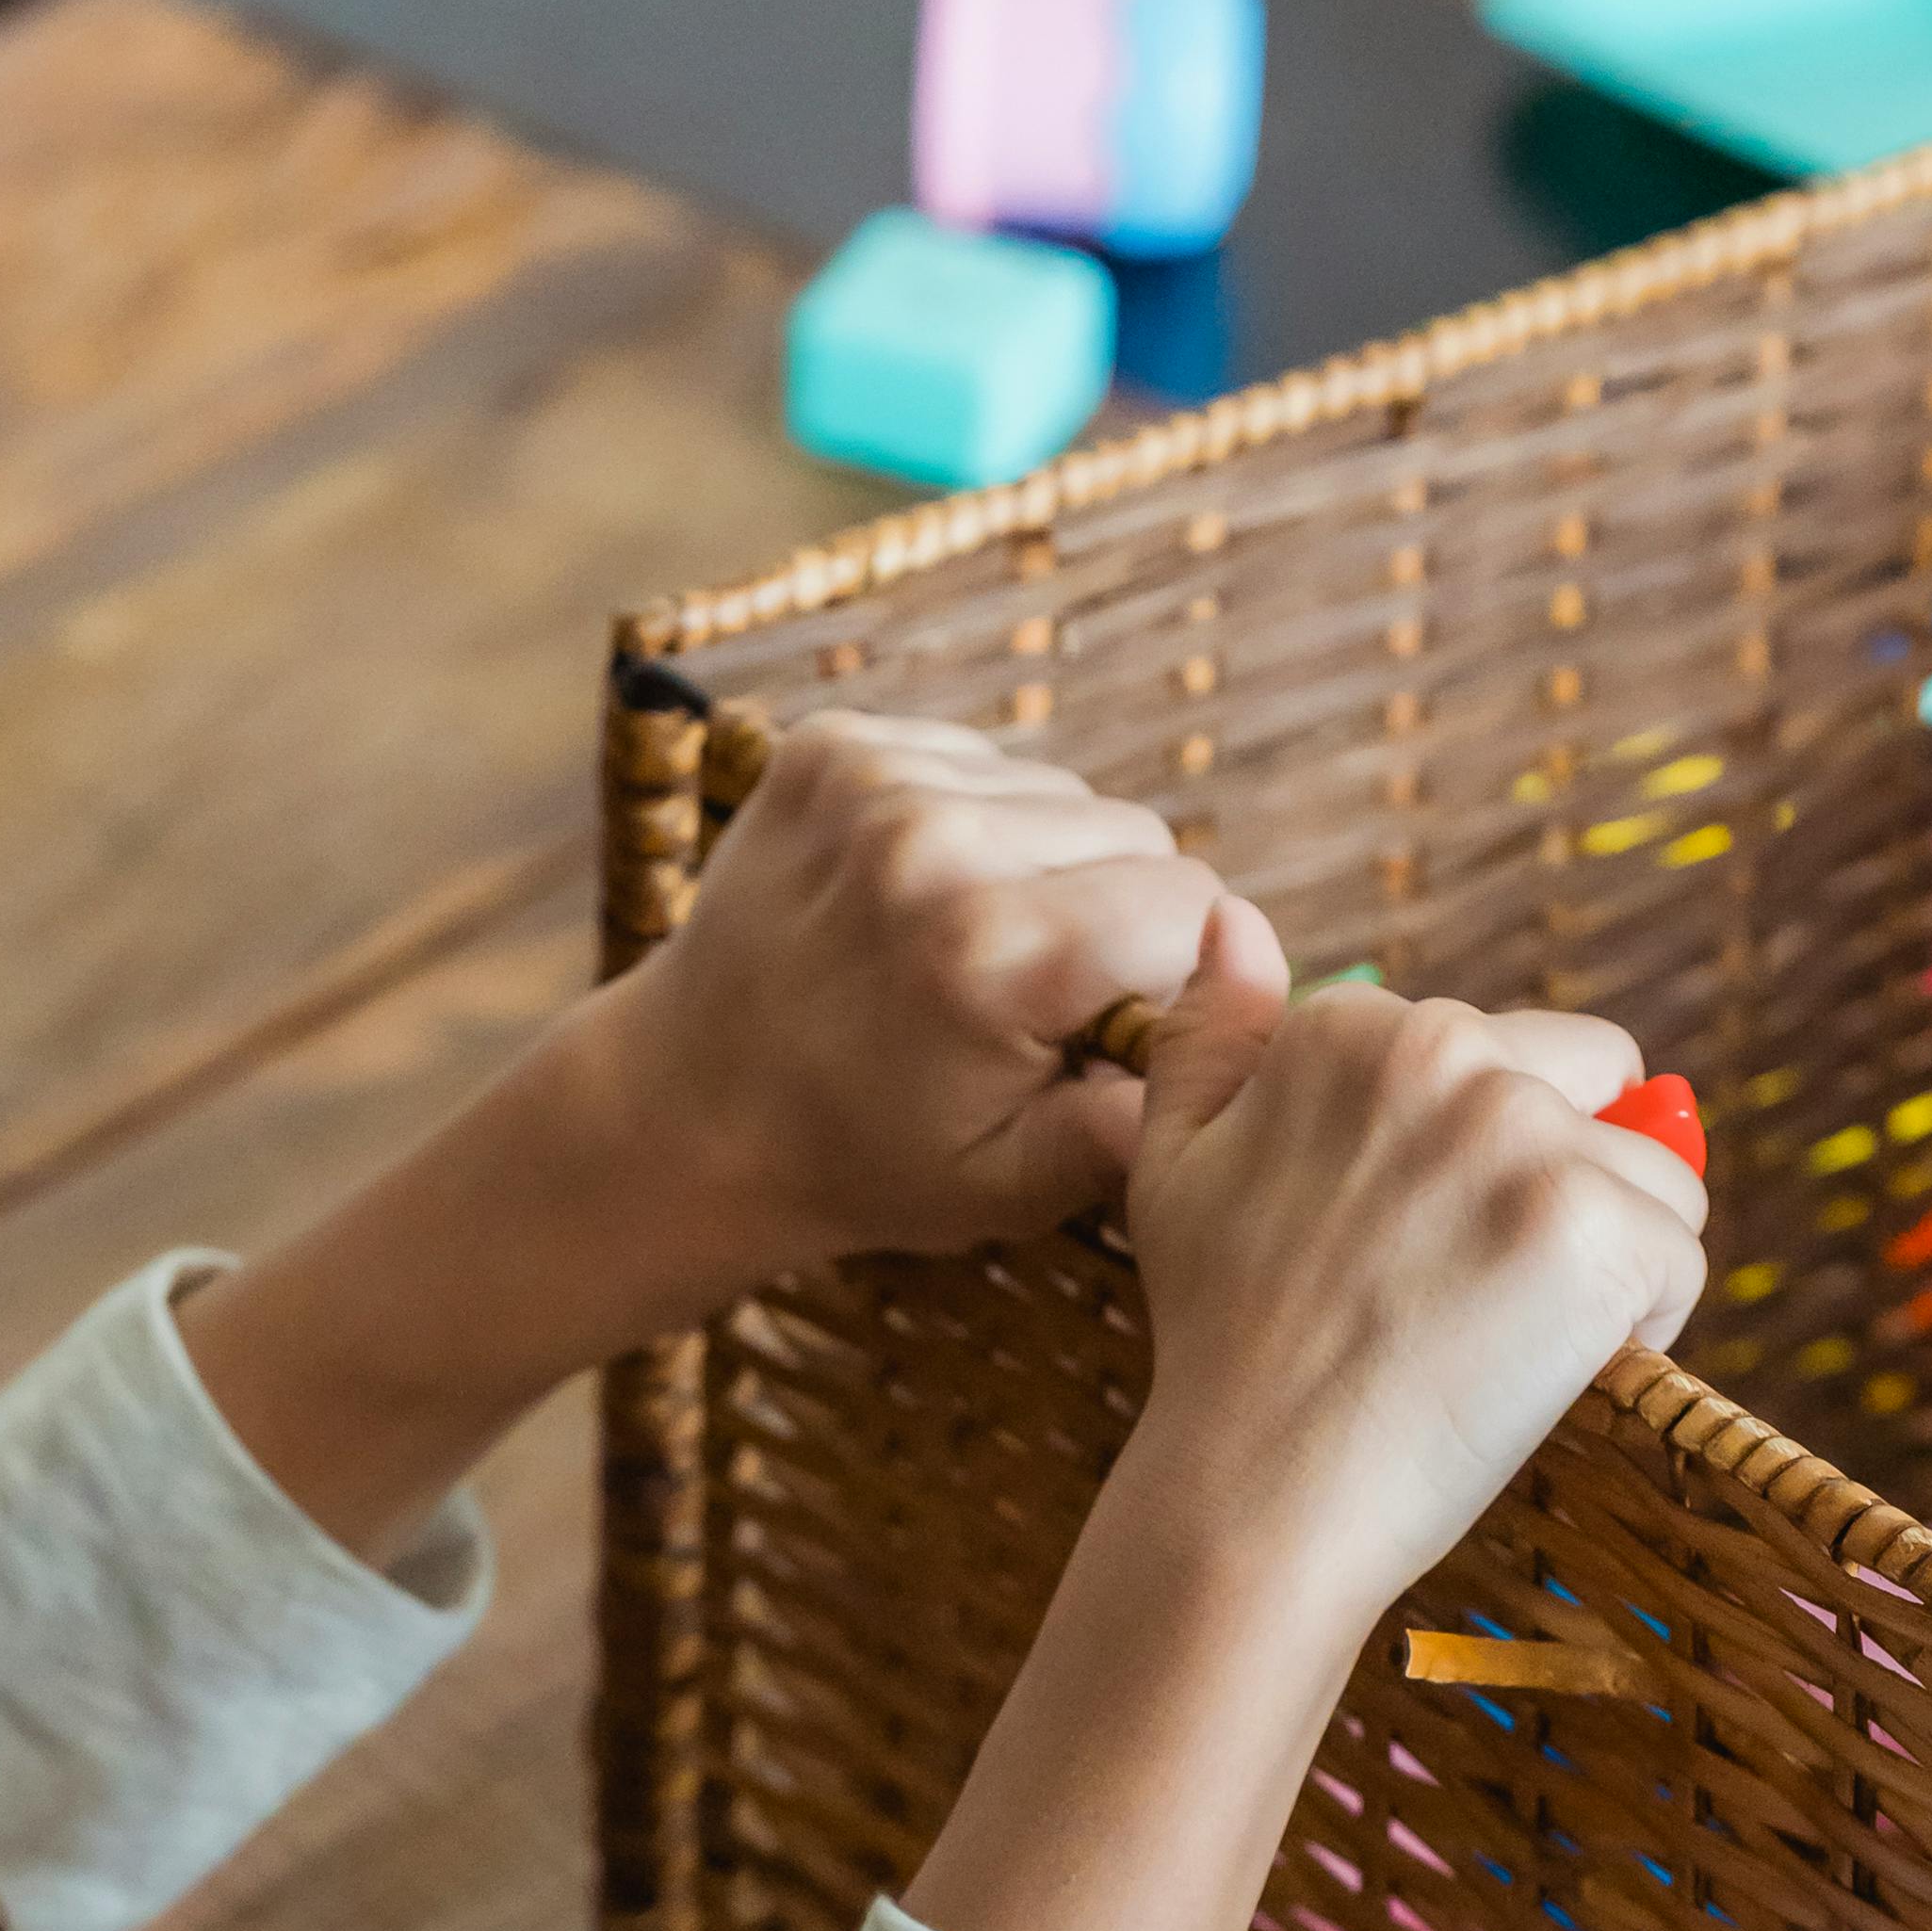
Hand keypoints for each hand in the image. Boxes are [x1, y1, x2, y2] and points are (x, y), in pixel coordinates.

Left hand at [585, 712, 1241, 1314]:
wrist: (688, 1106)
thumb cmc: (862, 1160)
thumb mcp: (1012, 1186)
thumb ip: (1142, 1125)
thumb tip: (1243, 1048)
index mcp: (995, 954)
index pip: (1188, 903)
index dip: (1169, 973)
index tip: (1110, 1024)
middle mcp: (936, 844)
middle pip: (1133, 833)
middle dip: (1111, 912)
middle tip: (1030, 997)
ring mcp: (877, 780)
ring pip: (1057, 792)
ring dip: (1041, 863)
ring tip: (963, 949)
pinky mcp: (834, 744)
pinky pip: (977, 760)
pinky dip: (971, 824)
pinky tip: (914, 902)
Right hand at [1122, 904, 1708, 1635]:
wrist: (1254, 1496)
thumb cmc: (1221, 1346)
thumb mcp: (1173, 1163)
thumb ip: (1212, 1033)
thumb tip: (1231, 915)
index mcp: (1355, 1028)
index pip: (1513, 1054)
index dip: (1484, 1163)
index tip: (1411, 1249)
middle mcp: (1446, 1056)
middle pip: (1599, 1092)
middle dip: (1564, 1186)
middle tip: (1466, 1300)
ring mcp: (1525, 1141)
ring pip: (1652, 1181)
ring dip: (1606, 1265)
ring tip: (1500, 1344)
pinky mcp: (1593, 1232)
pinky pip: (1681, 1261)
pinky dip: (1642, 1330)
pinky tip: (1546, 1375)